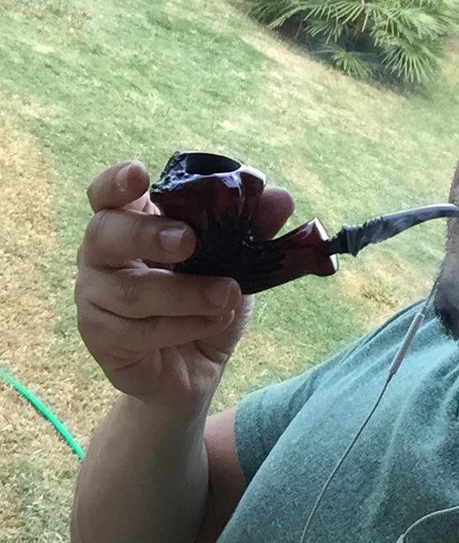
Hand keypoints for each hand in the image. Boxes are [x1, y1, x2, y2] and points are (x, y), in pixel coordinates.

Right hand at [74, 160, 294, 413]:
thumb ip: (253, 226)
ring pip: (131, 290)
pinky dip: (185, 325)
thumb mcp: (237, 261)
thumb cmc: (206, 298)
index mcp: (131, 221)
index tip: (140, 176)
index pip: (107, 192)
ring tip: (227, 293)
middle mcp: (102, 254)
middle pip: (104, 233)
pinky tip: (214, 322)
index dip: (117, 181)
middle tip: (188, 241)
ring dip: (186, 292)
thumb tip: (280, 197)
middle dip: (147, 234)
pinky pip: (139, 331)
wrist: (196, 366)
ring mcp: (95, 297)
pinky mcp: (101, 339)